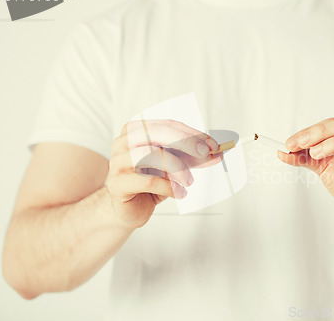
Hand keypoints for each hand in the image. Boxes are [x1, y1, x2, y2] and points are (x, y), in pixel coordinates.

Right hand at [106, 119, 221, 227]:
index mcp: (136, 130)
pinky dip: (168, 186)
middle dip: (184, 141)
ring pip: (148, 155)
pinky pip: (146, 181)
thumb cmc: (152, 182)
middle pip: (155, 133)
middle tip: (204, 153)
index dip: (191, 133)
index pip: (167, 125)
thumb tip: (216, 152)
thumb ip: (193, 157)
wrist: (131, 208)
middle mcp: (123, 142)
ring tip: (189, 181)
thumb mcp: (176, 165)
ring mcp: (118, 162)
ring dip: (176, 167)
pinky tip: (179, 193)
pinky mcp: (117, 184)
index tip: (212, 145)